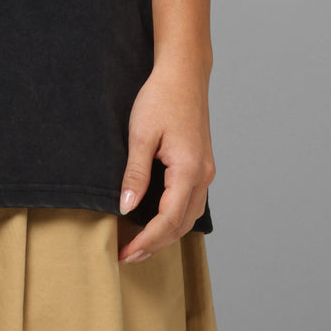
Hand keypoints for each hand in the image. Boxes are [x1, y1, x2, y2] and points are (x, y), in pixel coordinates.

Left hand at [116, 56, 215, 262]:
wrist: (183, 74)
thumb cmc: (161, 98)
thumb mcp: (141, 134)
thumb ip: (135, 174)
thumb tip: (126, 207)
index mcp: (188, 170)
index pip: (168, 220)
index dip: (147, 241)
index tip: (126, 253)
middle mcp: (202, 175)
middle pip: (181, 224)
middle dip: (155, 244)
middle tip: (127, 256)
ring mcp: (205, 171)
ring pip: (189, 216)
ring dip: (166, 234)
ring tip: (139, 244)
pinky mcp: (201, 164)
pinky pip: (191, 202)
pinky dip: (174, 218)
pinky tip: (156, 219)